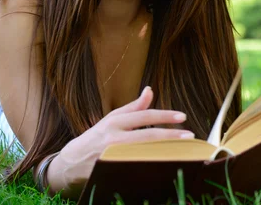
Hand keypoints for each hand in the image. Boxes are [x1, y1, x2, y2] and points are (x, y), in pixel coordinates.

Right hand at [48, 86, 193, 193]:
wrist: (71, 162)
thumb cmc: (97, 136)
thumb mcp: (113, 118)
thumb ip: (133, 107)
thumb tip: (149, 90)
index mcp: (114, 121)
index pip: (144, 116)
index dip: (164, 116)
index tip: (182, 117)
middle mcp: (113, 138)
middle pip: (147, 135)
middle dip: (170, 135)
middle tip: (189, 135)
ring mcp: (112, 156)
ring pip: (144, 153)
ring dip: (165, 151)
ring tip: (183, 150)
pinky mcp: (111, 171)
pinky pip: (136, 168)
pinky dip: (152, 165)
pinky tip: (166, 164)